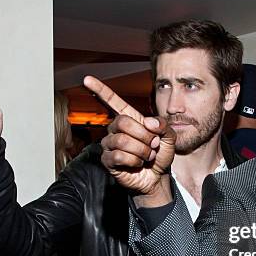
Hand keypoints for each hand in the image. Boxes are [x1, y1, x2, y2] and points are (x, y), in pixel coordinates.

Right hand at [83, 76, 175, 196]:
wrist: (158, 177)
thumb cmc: (160, 154)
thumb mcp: (169, 136)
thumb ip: (163, 124)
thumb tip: (148, 123)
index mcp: (129, 118)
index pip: (112, 101)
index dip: (100, 90)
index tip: (87, 79)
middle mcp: (115, 129)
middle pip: (123, 122)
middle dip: (144, 135)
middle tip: (153, 145)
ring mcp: (110, 145)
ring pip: (123, 141)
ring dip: (142, 151)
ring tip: (147, 156)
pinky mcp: (108, 160)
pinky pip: (119, 156)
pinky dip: (135, 161)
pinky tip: (138, 164)